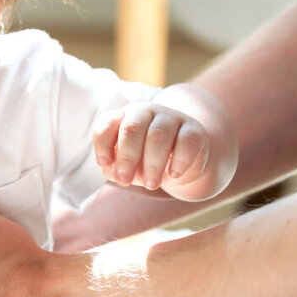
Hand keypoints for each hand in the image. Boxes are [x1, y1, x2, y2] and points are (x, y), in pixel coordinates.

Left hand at [94, 102, 208, 192]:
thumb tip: (112, 171)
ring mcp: (170, 117)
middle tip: (125, 180)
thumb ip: (115, 168)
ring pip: (158, 135)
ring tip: (151, 184)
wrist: (182, 160)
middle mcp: (145, 112)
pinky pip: (186, 141)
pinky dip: (179, 160)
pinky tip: (173, 175)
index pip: (106, 123)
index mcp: (123, 117)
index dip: (102, 144)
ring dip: (152, 163)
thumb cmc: (145, 160)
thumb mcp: (127, 164)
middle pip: (132, 128)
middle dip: (127, 157)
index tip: (104, 164)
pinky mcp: (194, 130)